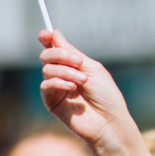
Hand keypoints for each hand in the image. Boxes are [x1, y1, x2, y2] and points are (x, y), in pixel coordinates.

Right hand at [38, 29, 132, 150]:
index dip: (47, 38)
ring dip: (66, 71)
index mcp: (73, 64)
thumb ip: (72, 52)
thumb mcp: (92, 68)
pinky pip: (45, 85)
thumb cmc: (106, 95)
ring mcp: (56, 88)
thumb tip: (54, 34)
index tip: (47, 34)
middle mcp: (62, 74)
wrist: (109, 121)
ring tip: (82, 81)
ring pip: (47, 69)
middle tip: (78, 62)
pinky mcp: (51, 102)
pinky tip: (71, 88)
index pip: (54, 47)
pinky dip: (58, 83)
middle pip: (47, 55)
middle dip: (60, 55)